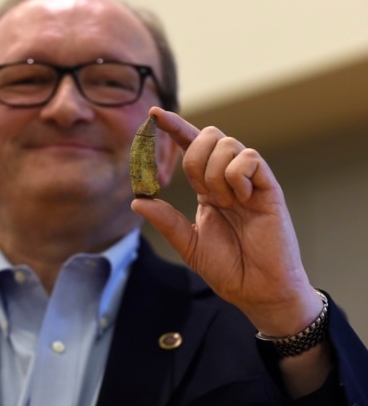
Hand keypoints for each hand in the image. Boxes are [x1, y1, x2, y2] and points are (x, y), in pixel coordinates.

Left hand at [132, 106, 321, 335]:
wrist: (258, 290)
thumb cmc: (228, 269)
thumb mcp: (189, 244)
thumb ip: (166, 221)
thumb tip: (137, 200)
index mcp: (208, 189)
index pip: (189, 147)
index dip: (173, 127)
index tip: (153, 114)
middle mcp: (228, 179)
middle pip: (208, 136)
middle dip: (194, 157)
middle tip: (202, 192)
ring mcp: (250, 181)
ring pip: (227, 144)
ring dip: (215, 172)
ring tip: (226, 202)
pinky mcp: (269, 188)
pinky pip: (249, 159)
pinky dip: (237, 175)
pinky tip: (242, 198)